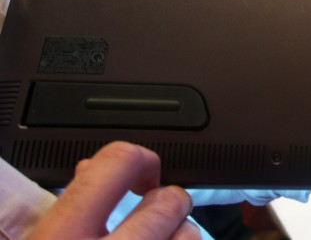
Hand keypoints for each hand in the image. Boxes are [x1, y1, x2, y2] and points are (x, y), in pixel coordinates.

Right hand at [28, 142, 198, 239]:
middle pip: (169, 200)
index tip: (142, 169)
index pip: (119, 162)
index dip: (139, 159)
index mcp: (63, 236)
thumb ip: (66, 205)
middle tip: (154, 210)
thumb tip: (89, 167)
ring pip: (190, 233)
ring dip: (178, 232)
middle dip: (166, 199)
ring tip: (157, 239)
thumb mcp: (40, 239)